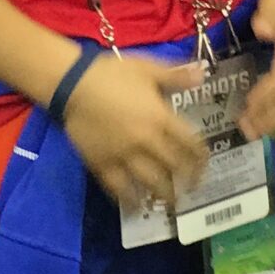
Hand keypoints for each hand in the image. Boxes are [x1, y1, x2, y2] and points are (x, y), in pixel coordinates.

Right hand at [61, 53, 208, 210]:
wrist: (71, 82)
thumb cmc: (110, 73)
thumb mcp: (145, 68)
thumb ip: (174, 75)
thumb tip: (202, 74)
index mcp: (161, 118)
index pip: (191, 145)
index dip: (201, 157)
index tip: (203, 164)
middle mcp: (148, 142)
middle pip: (175, 168)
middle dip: (187, 179)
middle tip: (191, 185)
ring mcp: (126, 156)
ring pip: (152, 183)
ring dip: (164, 194)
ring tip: (168, 198)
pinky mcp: (104, 164)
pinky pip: (120, 188)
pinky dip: (129, 200)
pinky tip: (135, 205)